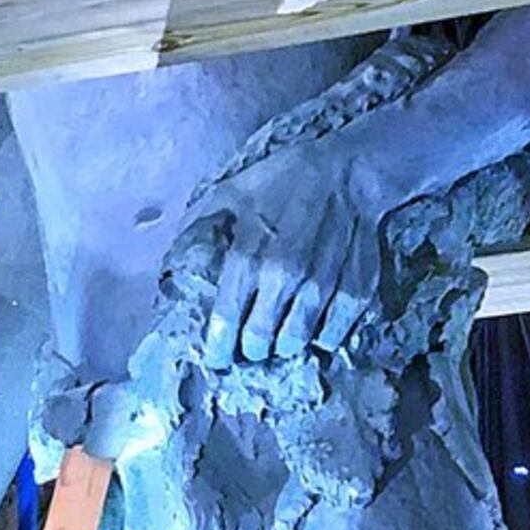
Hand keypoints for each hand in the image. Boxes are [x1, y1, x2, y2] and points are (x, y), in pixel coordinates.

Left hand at [161, 148, 390, 372]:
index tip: (217, 358)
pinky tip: (315, 322)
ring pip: (293, 344)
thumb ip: (200, 227)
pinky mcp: (354, 294)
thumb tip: (175, 258)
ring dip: (283, 343)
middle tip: (252, 340)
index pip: (224, 325)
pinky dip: (321, 336)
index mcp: (246, 259)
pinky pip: (331, 337)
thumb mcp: (231, 194)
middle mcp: (282, 280)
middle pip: (258, 344)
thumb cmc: (285, 180)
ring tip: (282, 330)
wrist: (350, 171)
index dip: (217, 350)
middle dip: (250, 347)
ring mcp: (321, 290)